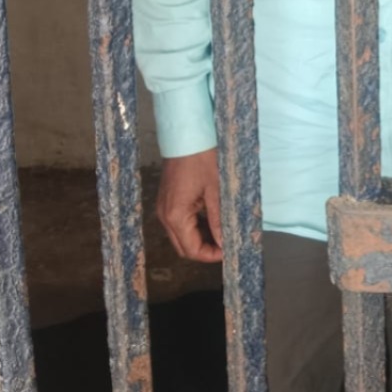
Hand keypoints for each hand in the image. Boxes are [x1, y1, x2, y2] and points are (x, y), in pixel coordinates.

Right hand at [157, 147, 222, 261]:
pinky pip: (178, 222)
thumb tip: (225, 242)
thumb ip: (218, 219)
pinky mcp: (166, 200)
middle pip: (183, 246)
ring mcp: (163, 207)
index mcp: (176, 215)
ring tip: (221, 232)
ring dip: (198, 239)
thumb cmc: (202, 159)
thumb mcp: (215, 190)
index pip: (191, 249)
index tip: (228, 251)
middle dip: (204, 250)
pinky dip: (193, 227)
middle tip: (226, 244)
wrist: (186, 136)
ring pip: (180, 235)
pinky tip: (209, 220)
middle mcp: (164, 215)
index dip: (210, 255)